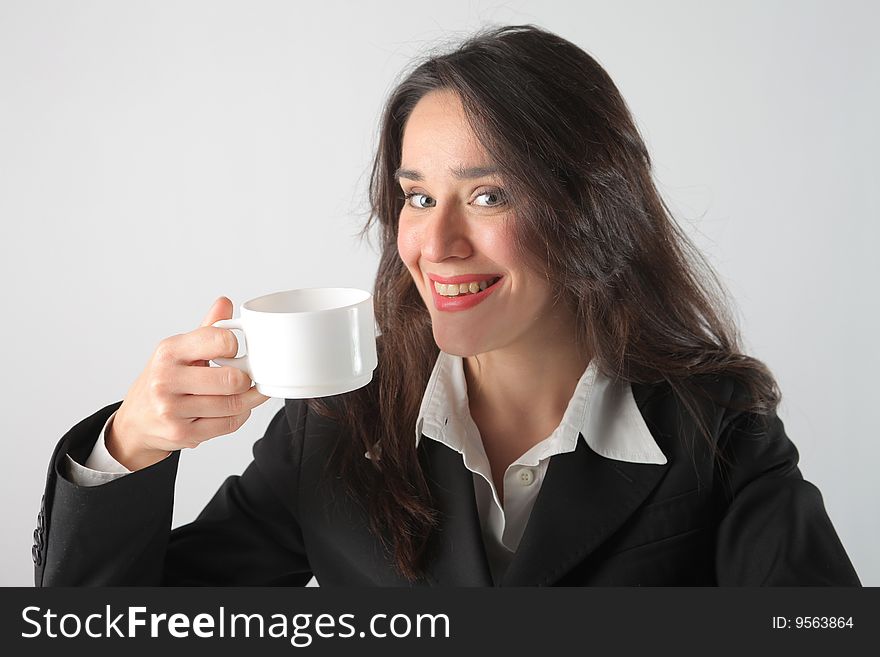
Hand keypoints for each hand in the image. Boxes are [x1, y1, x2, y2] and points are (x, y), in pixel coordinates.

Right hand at [107, 297, 271, 470]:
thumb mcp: (180, 350)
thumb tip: (225, 303)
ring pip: (233, 405)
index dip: (235, 346)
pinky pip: (228, 424)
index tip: (234, 351)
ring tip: (244, 393)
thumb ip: (207, 329)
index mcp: (169, 351)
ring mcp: (172, 409)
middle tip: (246, 377)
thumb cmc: (164, 380)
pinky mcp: (181, 433)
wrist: (136, 420)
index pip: (219, 340)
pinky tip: (232, 410)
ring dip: (247, 400)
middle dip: (246, 379)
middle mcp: (166, 379)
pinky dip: (239, 416)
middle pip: (232, 379)